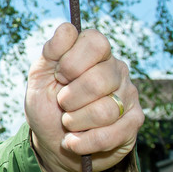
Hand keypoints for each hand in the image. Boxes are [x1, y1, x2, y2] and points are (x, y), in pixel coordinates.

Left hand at [25, 23, 142, 171]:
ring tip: (68, 124)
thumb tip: (67, 28)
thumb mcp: (39, 77)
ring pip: (106, 110)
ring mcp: (129, 96)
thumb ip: (51, 51)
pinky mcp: (133, 123)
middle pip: (100, 79)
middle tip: (62, 104)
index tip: (58, 76)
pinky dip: (84, 142)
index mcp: (95, 53)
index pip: (96, 42)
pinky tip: (73, 142)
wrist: (54, 143)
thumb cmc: (48, 106)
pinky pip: (111, 134)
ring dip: (75, 122)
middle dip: (71, 98)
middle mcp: (117, 70)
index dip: (73, 61)